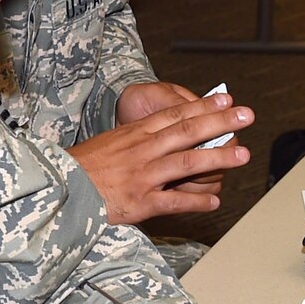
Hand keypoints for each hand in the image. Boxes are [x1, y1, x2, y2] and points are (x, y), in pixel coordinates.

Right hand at [68, 89, 252, 226]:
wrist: (58, 190)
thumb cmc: (81, 168)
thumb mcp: (108, 143)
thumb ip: (136, 138)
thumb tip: (162, 132)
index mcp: (133, 134)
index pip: (174, 115)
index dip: (203, 107)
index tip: (226, 100)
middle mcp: (141, 151)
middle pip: (187, 132)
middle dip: (220, 123)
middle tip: (247, 115)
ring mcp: (142, 177)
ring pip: (187, 163)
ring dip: (218, 159)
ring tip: (242, 155)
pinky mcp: (139, 203)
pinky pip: (173, 201)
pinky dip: (195, 201)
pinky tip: (214, 202)